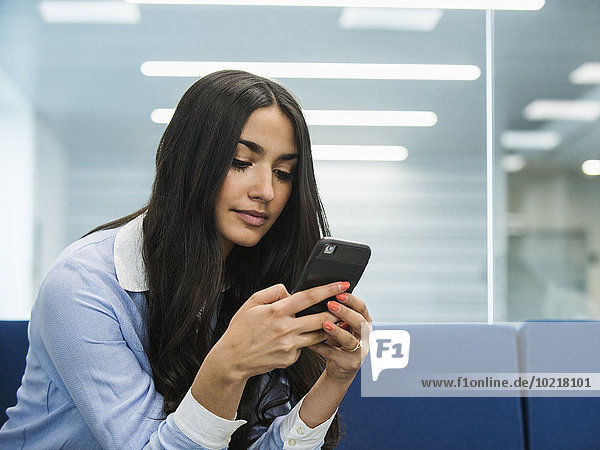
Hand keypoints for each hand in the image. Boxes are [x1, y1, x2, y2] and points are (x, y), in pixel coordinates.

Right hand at [211, 282, 347, 380]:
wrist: (232, 360)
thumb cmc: (241, 329)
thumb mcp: (252, 303)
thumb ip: (273, 292)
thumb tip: (291, 292)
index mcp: (277, 312)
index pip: (309, 297)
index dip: (329, 289)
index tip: (343, 283)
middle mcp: (286, 329)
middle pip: (322, 318)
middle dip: (338, 310)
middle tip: (347, 304)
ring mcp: (289, 346)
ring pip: (319, 335)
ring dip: (330, 327)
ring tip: (336, 319)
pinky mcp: (290, 358)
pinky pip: (305, 346)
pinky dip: (307, 340)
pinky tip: (305, 336)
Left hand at [308, 293, 371, 382]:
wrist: (339, 367)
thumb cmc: (339, 341)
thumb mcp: (342, 325)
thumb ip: (337, 312)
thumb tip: (323, 292)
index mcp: (365, 323)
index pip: (362, 308)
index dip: (352, 300)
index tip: (339, 293)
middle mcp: (365, 336)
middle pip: (359, 322)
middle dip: (345, 313)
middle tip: (331, 304)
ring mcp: (359, 351)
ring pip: (350, 340)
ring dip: (337, 331)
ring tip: (325, 324)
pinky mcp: (348, 363)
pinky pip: (334, 354)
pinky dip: (322, 347)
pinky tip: (311, 342)